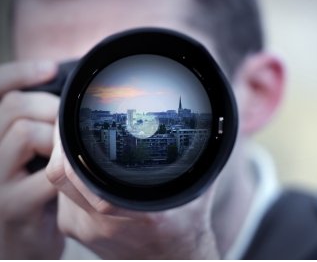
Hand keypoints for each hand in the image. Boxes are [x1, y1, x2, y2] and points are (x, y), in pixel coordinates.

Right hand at [0, 61, 63, 258]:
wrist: (21, 249)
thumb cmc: (28, 195)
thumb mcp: (21, 157)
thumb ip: (30, 127)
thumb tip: (59, 89)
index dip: (19, 73)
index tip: (51, 69)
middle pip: (12, 107)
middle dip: (50, 107)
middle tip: (67, 124)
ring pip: (24, 131)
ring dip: (56, 137)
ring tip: (63, 153)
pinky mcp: (10, 206)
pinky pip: (47, 171)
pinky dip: (66, 166)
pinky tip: (70, 175)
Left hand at [47, 131, 219, 258]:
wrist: (173, 261)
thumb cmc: (186, 226)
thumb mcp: (198, 188)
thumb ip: (198, 157)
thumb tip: (206, 128)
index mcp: (134, 211)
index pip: (80, 174)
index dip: (69, 144)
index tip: (73, 120)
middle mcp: (103, 224)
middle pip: (60, 176)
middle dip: (63, 144)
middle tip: (72, 123)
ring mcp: (86, 231)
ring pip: (59, 186)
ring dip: (67, 161)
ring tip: (80, 143)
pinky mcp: (77, 233)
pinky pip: (62, 198)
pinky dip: (71, 179)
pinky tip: (87, 170)